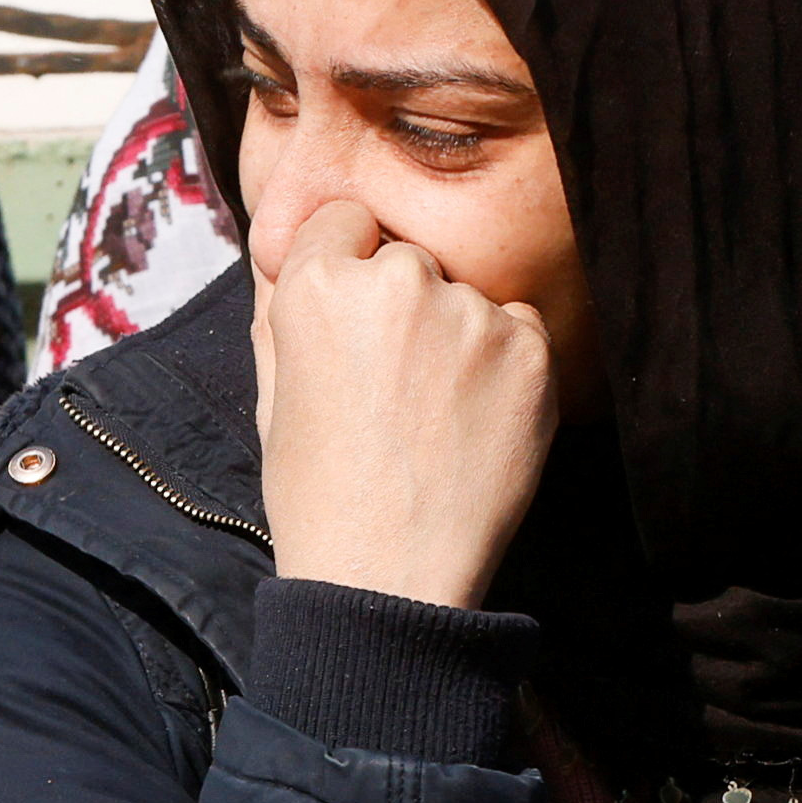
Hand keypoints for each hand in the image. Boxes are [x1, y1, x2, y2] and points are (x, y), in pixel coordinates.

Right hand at [252, 198, 559, 608]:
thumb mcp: (271, 393)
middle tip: (393, 388)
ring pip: (468, 296)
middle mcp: (397, 279)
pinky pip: (519, 329)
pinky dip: (504, 368)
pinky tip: (472, 425)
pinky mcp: (530, 350)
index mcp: (317, 282)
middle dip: (405, 305)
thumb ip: (279, 306)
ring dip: (457, 337)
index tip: (356, 327)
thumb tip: (290, 246)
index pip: (346, 220)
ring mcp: (470, 313)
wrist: (388, 582)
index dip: (348, 272)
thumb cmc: (320, 494)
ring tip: (433, 418)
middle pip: (410, 258)